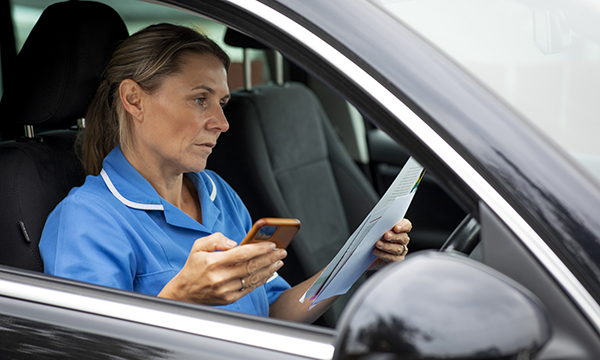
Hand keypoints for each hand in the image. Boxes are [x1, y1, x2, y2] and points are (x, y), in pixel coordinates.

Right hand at [158, 233, 286, 304]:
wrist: (184, 293)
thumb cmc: (193, 267)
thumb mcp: (198, 247)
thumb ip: (216, 239)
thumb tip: (235, 243)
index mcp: (213, 262)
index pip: (241, 254)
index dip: (259, 248)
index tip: (271, 244)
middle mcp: (220, 277)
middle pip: (251, 266)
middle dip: (270, 258)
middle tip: (282, 252)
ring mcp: (225, 290)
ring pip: (253, 278)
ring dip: (269, 269)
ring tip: (279, 261)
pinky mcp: (229, 299)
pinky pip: (249, 288)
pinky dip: (261, 280)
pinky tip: (269, 273)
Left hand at [370, 218, 411, 269]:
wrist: (369, 256)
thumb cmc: (374, 240)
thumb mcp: (377, 231)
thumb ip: (380, 226)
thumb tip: (375, 222)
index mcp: (399, 230)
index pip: (406, 225)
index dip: (403, 226)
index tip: (396, 227)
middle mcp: (402, 240)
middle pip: (403, 237)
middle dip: (394, 236)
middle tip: (386, 235)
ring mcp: (400, 251)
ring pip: (397, 248)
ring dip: (387, 246)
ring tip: (378, 244)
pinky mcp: (395, 260)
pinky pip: (392, 258)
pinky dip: (383, 254)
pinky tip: (375, 251)